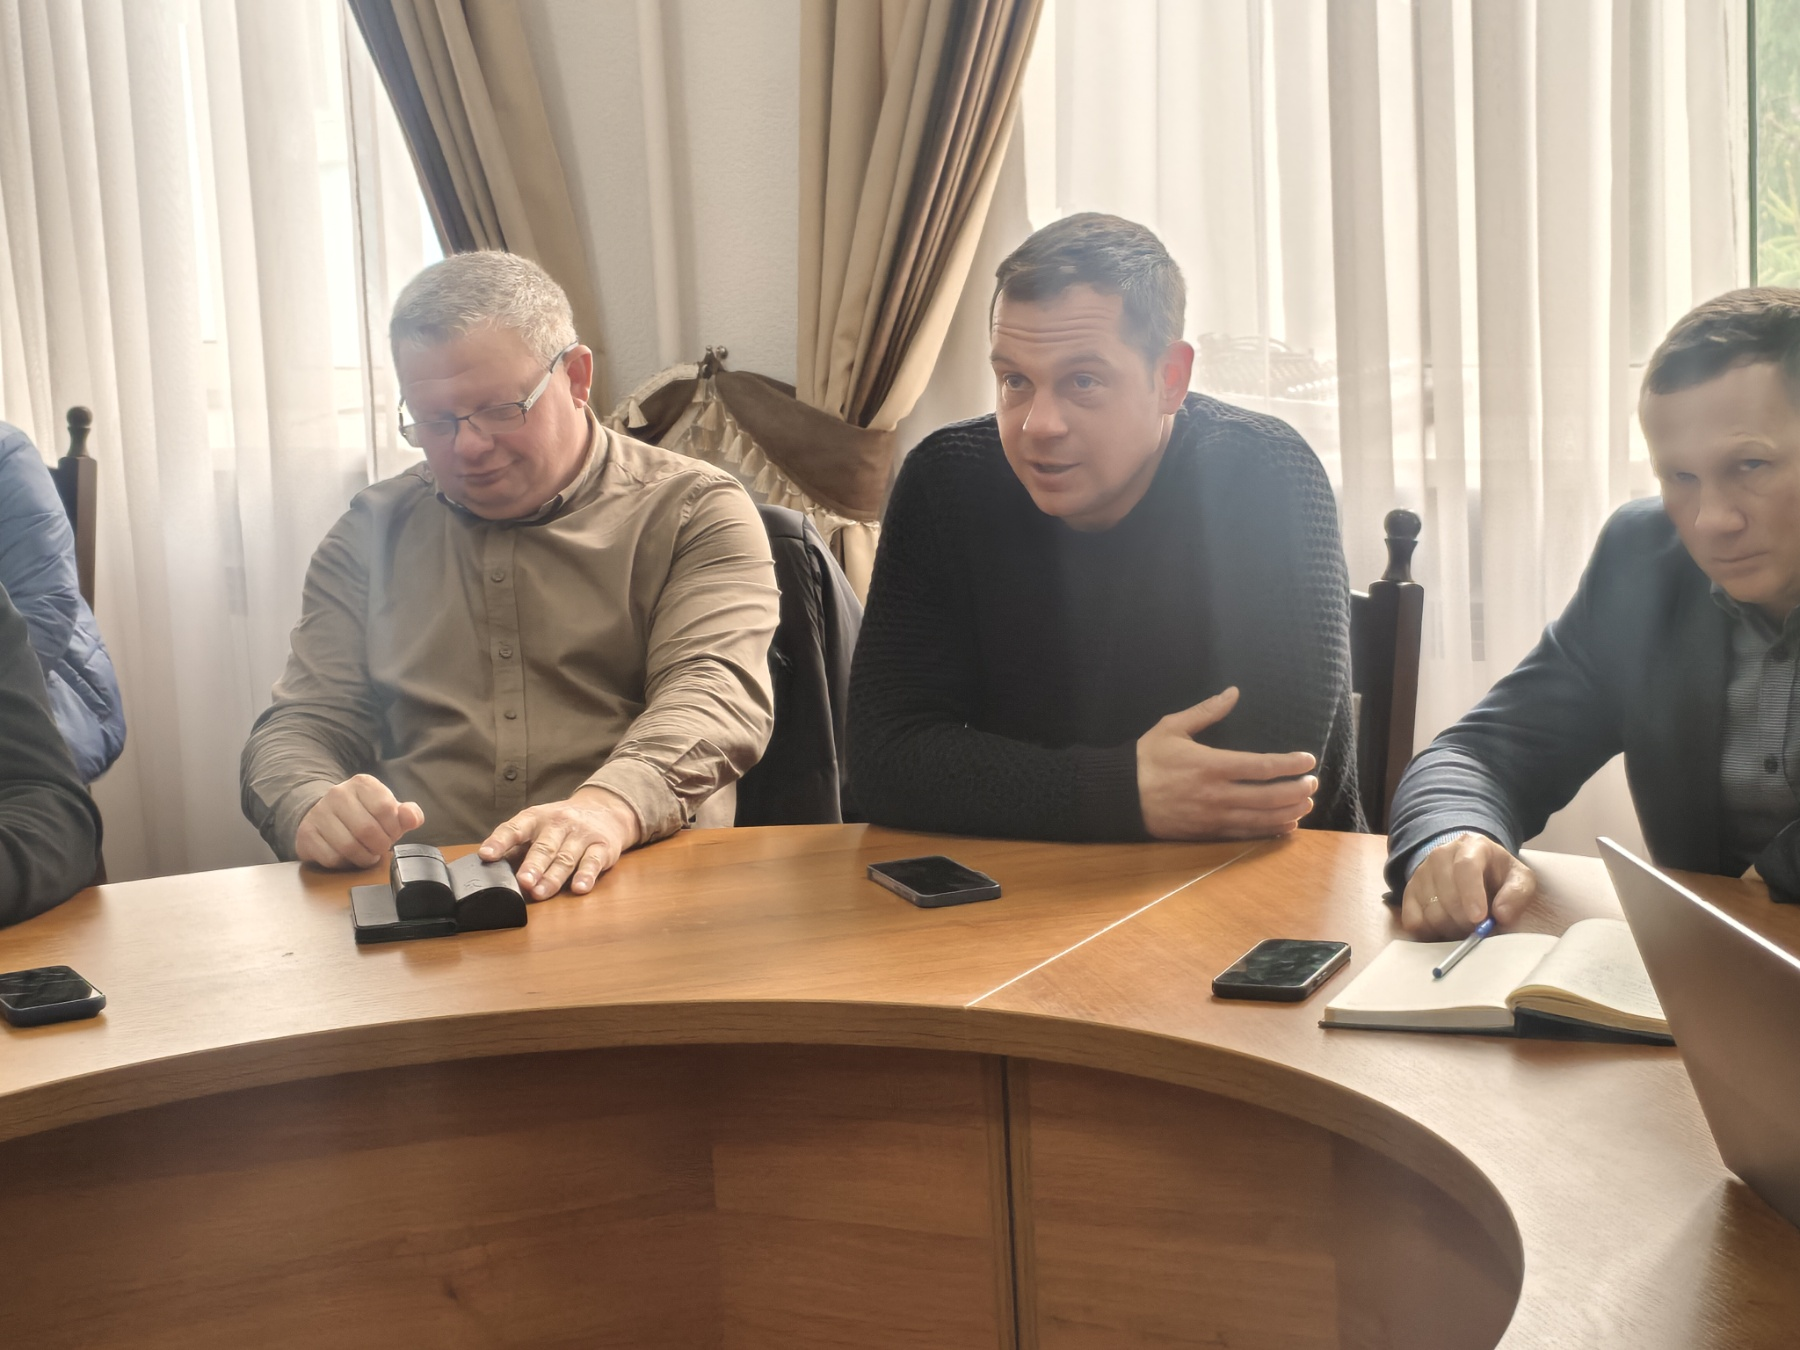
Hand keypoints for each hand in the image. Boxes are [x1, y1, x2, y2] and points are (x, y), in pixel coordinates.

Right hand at [294, 774, 424, 869]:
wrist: (325, 817)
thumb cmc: (364, 815)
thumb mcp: (389, 811)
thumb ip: (407, 814)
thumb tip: (413, 819)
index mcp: (362, 783)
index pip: (385, 808)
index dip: (393, 828)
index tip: (392, 833)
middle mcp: (337, 794)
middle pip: (367, 830)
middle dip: (380, 845)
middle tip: (380, 847)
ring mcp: (319, 813)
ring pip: (348, 846)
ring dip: (364, 857)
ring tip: (367, 853)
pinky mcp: (306, 834)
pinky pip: (331, 858)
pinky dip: (345, 863)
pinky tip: (349, 857)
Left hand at [478, 785, 643, 898]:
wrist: (606, 810)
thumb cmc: (563, 824)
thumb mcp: (537, 827)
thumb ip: (516, 847)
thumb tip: (489, 868)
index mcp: (536, 818)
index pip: (515, 828)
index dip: (500, 841)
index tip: (486, 855)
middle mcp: (559, 823)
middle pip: (544, 847)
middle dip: (532, 865)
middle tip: (522, 881)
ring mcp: (582, 834)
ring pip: (566, 857)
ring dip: (553, 877)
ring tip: (540, 892)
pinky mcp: (603, 847)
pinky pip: (594, 862)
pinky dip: (586, 875)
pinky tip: (579, 888)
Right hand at [1136, 687, 1318, 840]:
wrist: (1120, 796)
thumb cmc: (1146, 758)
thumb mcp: (1172, 727)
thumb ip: (1207, 711)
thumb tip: (1233, 692)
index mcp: (1210, 765)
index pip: (1261, 766)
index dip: (1289, 765)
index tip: (1308, 760)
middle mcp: (1216, 794)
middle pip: (1269, 796)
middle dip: (1297, 790)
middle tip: (1313, 783)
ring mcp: (1213, 817)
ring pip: (1261, 819)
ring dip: (1289, 812)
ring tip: (1306, 804)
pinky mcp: (1207, 832)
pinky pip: (1246, 834)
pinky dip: (1270, 831)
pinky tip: (1285, 826)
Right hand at [1400, 833, 1538, 938]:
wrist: (1470, 867)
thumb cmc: (1497, 875)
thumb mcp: (1519, 878)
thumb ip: (1517, 894)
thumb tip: (1501, 915)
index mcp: (1472, 846)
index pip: (1465, 867)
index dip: (1471, 894)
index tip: (1479, 918)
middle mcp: (1440, 854)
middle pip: (1446, 893)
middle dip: (1465, 920)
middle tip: (1478, 930)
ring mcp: (1421, 871)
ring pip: (1430, 910)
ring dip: (1449, 928)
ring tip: (1464, 928)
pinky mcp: (1409, 890)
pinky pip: (1412, 920)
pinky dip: (1429, 932)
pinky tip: (1444, 930)